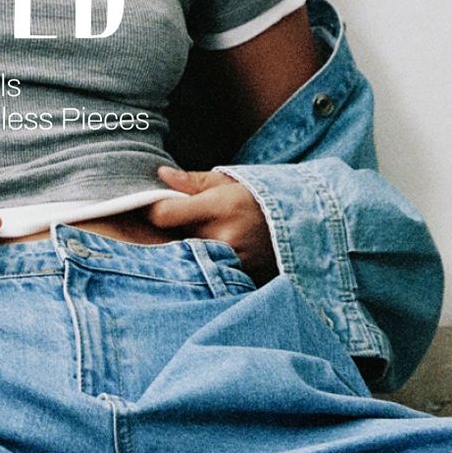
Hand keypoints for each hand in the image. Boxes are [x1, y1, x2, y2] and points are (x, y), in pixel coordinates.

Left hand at [145, 166, 278, 284]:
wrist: (302, 223)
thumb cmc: (258, 198)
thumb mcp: (229, 181)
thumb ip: (192, 181)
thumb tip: (161, 174)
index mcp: (219, 207)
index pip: (165, 215)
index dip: (151, 211)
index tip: (149, 208)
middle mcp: (224, 237)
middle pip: (172, 241)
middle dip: (165, 235)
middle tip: (167, 227)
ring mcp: (232, 262)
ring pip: (188, 259)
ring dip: (182, 252)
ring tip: (191, 241)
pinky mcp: (239, 278)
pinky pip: (208, 273)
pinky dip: (202, 266)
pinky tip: (204, 259)